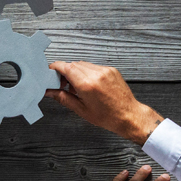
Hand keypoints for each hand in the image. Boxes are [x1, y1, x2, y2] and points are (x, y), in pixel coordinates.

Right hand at [46, 62, 163, 144]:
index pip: (65, 66)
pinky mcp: (111, 70)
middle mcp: (96, 74)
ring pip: (82, 64)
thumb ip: (62, 98)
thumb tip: (49, 92)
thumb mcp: (81, 110)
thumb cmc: (108, 116)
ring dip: (75, 72)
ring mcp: (105, 71)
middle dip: (65, 72)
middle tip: (63, 84)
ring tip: (77, 86)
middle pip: (72, 64)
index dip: (54, 67)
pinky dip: (86, 72)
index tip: (50, 72)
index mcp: (87, 84)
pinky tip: (88, 84)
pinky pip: (93, 66)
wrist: (130, 116)